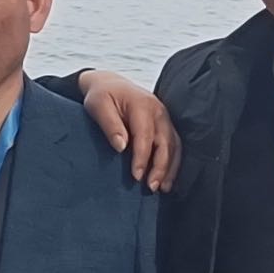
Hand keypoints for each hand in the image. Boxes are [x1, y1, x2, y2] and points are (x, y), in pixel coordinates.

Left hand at [75, 70, 178, 192]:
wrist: (110, 84)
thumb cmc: (102, 95)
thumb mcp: (98, 106)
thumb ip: (110, 125)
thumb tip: (121, 147)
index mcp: (142, 104)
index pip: (145, 135)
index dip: (142, 158)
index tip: (136, 176)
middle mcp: (159, 111)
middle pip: (165, 143)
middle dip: (160, 167)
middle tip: (150, 187)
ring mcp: (165, 117)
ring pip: (174, 146)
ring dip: (170, 168)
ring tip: (162, 188)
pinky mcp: (167, 124)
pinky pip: (175, 145)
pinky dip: (174, 163)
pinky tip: (168, 178)